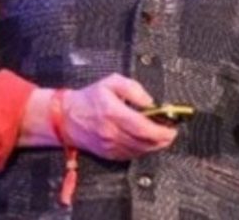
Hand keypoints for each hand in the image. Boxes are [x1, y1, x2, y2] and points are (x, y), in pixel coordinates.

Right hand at [61, 73, 177, 159]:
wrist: (67, 117)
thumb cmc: (90, 98)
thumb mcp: (112, 82)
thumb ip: (134, 89)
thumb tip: (150, 102)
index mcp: (113, 113)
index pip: (142, 126)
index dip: (160, 129)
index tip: (172, 126)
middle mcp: (111, 132)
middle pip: (144, 141)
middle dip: (163, 138)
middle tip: (172, 131)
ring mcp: (109, 146)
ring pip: (139, 151)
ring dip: (155, 145)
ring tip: (164, 136)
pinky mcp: (108, 154)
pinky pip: (131, 155)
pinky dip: (143, 150)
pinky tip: (149, 142)